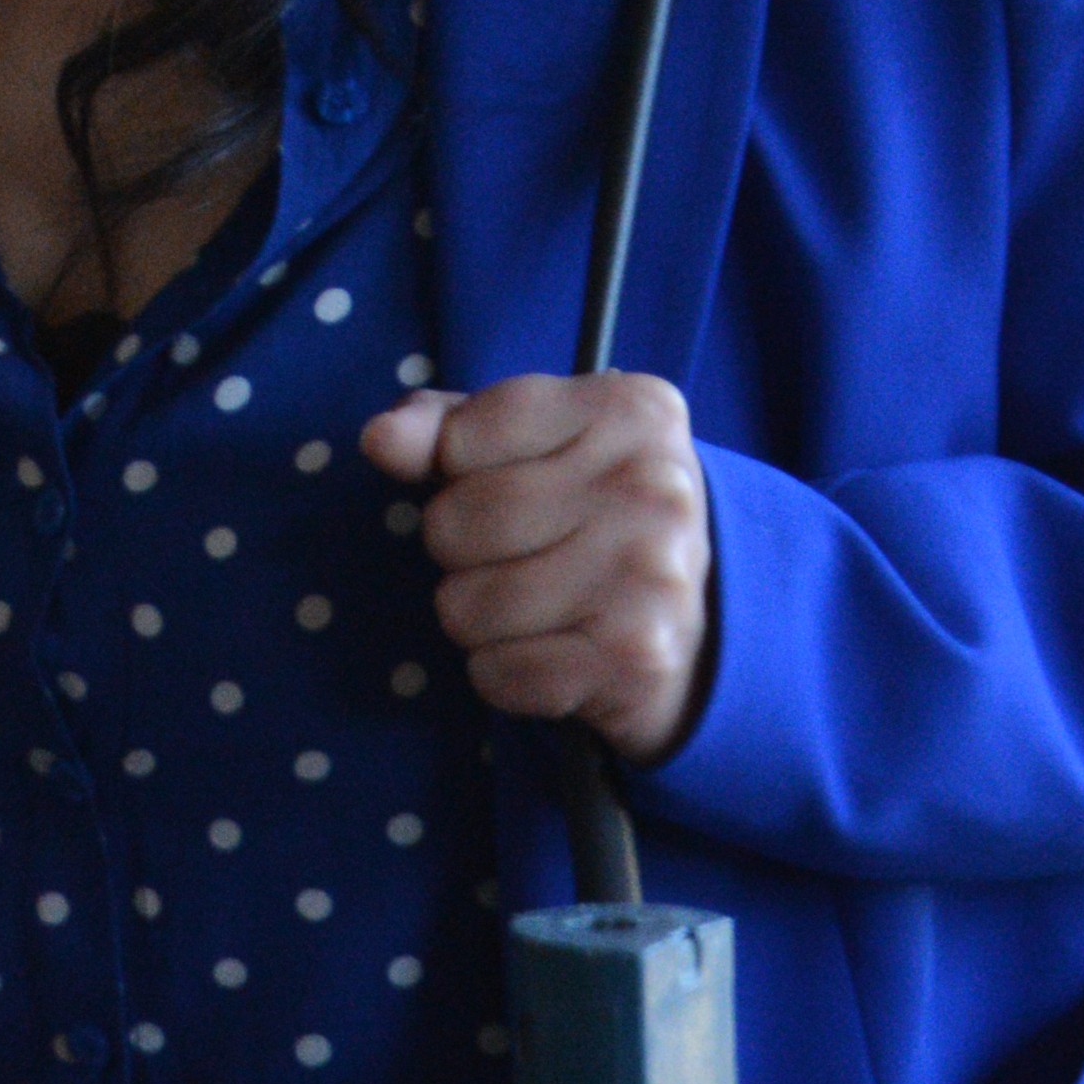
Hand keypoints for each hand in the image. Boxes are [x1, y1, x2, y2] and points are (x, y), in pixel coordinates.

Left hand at [359, 375, 717, 765]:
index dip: (455, 471)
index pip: (461, 437)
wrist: (703, 628)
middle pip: (455, 523)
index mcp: (631, 410)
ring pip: (463, 606)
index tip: (504, 484)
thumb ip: (443, 426)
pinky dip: (501, 674)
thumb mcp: (531, 444)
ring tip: (534, 606)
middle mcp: (652, 486)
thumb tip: (380, 440)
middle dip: (457, 550)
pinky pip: (495, 673)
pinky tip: (551, 653)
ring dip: (475, 618)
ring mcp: (650, 575)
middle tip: (516, 556)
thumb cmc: (592, 515)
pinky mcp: (634, 659)